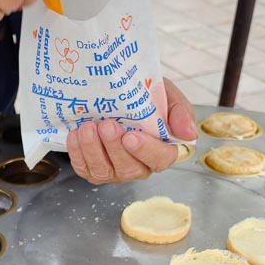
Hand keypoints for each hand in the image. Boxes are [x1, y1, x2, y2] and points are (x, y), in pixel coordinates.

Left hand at [66, 79, 196, 183]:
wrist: (116, 93)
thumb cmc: (145, 97)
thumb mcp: (167, 95)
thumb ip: (179, 112)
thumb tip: (189, 134)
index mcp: (161, 151)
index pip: (160, 159)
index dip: (145, 151)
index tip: (131, 136)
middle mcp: (138, 166)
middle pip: (128, 168)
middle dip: (114, 148)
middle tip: (106, 125)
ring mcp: (114, 171)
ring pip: (103, 171)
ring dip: (93, 150)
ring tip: (86, 128)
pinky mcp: (93, 170)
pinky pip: (84, 169)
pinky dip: (78, 153)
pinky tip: (75, 135)